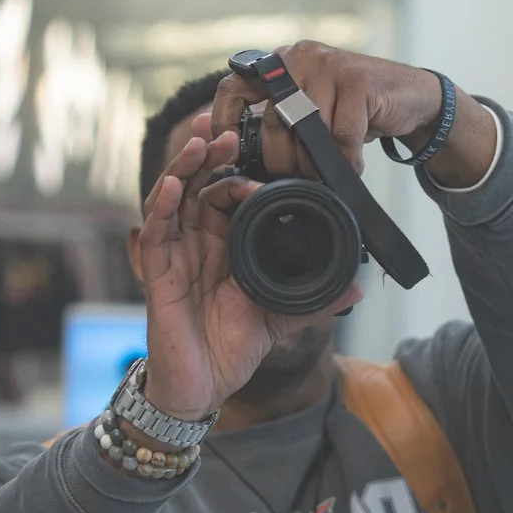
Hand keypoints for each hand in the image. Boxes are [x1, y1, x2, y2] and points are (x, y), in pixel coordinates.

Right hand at [136, 114, 363, 422]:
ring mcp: (175, 254)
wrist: (204, 387)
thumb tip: (356, 289)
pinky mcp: (158, 273)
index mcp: (225, 245)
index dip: (241, 171)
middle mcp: (197, 243)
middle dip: (210, 152)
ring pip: (174, 196)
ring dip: (186, 165)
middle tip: (227, 124)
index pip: (227, 194)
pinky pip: (156, 231)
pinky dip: (162, 203)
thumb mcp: (281, 318)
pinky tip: (174, 182)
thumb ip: (315, 301)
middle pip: (198, 184)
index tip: (265, 156)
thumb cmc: (233, 349)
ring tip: (201, 137)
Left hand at [206, 42, 496, 187]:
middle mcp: (300, 57)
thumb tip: (238, 154)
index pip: (234, 85)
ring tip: (327, 174)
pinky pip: (342, 136)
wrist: (411, 96)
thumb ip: (281, 121)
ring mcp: (330, 65)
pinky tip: (353, 166)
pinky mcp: (358, 81)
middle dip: (282, 161)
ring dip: (317, 163)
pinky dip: (347, 160)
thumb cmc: (355, 110)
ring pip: (309, 131)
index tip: (228, 152)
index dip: (223, 120)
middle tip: (295, 180)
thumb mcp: (312, 109)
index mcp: (281, 63)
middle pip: (275, 121)